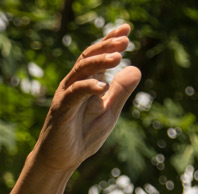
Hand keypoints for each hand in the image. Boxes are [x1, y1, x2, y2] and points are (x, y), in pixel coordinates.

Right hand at [32, 24, 141, 172]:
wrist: (61, 160)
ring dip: (99, 62)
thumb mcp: (108, 113)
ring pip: (81, 70)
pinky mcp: (61, 109)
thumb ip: (120, 92)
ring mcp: (66, 95)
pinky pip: (74, 93)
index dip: (110, 40)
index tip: (126, 28)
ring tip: (118, 57)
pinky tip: (103, 86)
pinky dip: (88, 87)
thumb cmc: (82, 136)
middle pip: (89, 57)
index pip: (98, 56)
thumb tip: (136, 68)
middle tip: (125, 39)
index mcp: (86, 82)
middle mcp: (74, 84)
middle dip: (106, 46)